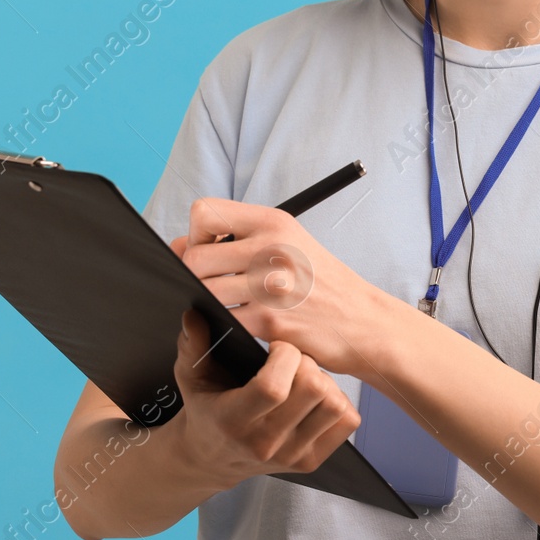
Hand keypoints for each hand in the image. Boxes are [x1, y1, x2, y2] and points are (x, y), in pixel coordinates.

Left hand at [168, 196, 397, 377]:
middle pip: (195, 259)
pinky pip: (223, 321)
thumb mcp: (288, 242)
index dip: (197, 236)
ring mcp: (271, 285)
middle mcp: (272, 248)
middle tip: (218, 287)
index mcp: (274, 221)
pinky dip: (228, 326)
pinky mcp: (270, 322)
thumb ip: (236, 239)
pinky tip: (248, 325)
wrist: (363, 321)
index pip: (204, 213)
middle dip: (196, 277)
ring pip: (204, 292)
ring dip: (212, 304)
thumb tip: (176, 246)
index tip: (212, 252)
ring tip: (237, 306)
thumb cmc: (321, 282)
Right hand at [171, 308, 360, 482]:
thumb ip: (192, 346)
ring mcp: (290, 456)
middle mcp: (264, 443)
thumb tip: (193, 316)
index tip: (276, 346)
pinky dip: (338, 401)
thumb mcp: (191, 377)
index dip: (285, 356)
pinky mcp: (311, 462)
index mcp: (233, 420)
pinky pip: (347, 421)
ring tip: (303, 378)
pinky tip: (314, 397)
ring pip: (334, 404)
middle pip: (313, 389)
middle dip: (307, 362)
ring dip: (325, 382)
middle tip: (291, 361)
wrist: (212, 458)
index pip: (274, 387)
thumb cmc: (206, 408)